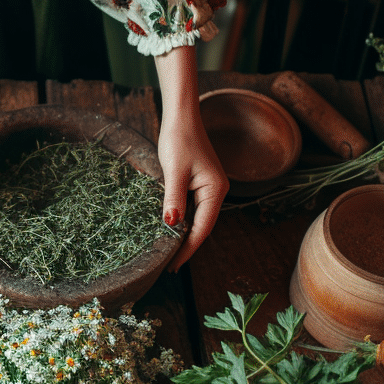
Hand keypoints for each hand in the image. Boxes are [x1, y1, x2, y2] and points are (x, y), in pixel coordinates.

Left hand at [153, 46, 228, 270]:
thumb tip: (171, 225)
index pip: (202, 228)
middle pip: (202, 226)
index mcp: (215, 191)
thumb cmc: (178, 139)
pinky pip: (192, 208)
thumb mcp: (174, 171)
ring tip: (167, 254)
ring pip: (196, 218)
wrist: (181, 116)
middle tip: (168, 266)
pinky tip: (170, 229)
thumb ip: (173, 198)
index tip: (173, 266)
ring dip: (184, 235)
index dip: (188, 249)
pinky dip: (182, 220)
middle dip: (186, 246)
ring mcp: (208, 187)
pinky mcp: (199, 182)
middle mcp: (216, 191)